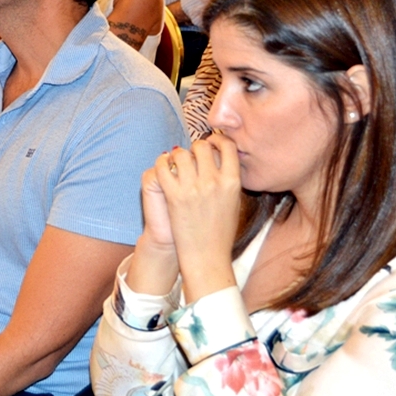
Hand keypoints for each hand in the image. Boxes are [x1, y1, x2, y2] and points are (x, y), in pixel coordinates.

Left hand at [158, 135, 241, 301]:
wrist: (206, 257)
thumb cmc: (221, 232)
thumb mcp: (234, 202)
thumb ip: (228, 178)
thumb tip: (220, 156)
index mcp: (233, 182)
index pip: (227, 146)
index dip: (216, 139)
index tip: (210, 142)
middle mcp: (214, 182)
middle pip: (202, 146)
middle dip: (195, 148)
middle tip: (191, 156)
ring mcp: (193, 188)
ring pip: (180, 154)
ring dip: (177, 156)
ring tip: (176, 164)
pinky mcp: (174, 196)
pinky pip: (162, 167)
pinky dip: (161, 164)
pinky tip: (163, 168)